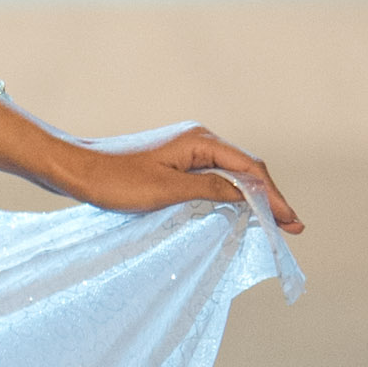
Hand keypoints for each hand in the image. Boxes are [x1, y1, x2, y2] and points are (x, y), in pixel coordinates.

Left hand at [0, 97, 301, 235]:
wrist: (75, 170)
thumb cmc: (115, 181)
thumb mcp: (167, 191)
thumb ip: (211, 191)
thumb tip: (247, 195)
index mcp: (199, 141)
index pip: (250, 169)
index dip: (274, 197)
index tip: (292, 222)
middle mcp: (197, 139)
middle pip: (246, 168)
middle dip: (270, 197)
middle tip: (291, 227)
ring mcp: (186, 149)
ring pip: (231, 173)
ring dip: (253, 197)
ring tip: (273, 222)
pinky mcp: (174, 161)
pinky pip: (214, 177)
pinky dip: (232, 194)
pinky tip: (239, 211)